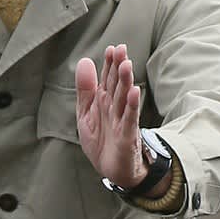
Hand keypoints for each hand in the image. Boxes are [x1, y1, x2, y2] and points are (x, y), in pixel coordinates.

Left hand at [76, 45, 149, 188]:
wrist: (112, 170)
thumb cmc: (101, 142)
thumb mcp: (86, 113)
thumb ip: (85, 89)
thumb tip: (84, 61)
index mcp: (104, 101)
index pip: (108, 78)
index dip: (109, 64)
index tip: (112, 48)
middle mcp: (114, 108)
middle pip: (117, 85)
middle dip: (118, 68)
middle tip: (121, 50)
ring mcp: (122, 121)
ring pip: (124, 99)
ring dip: (126, 82)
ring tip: (126, 65)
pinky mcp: (127, 136)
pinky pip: (129, 119)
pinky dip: (132, 106)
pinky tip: (134, 93)